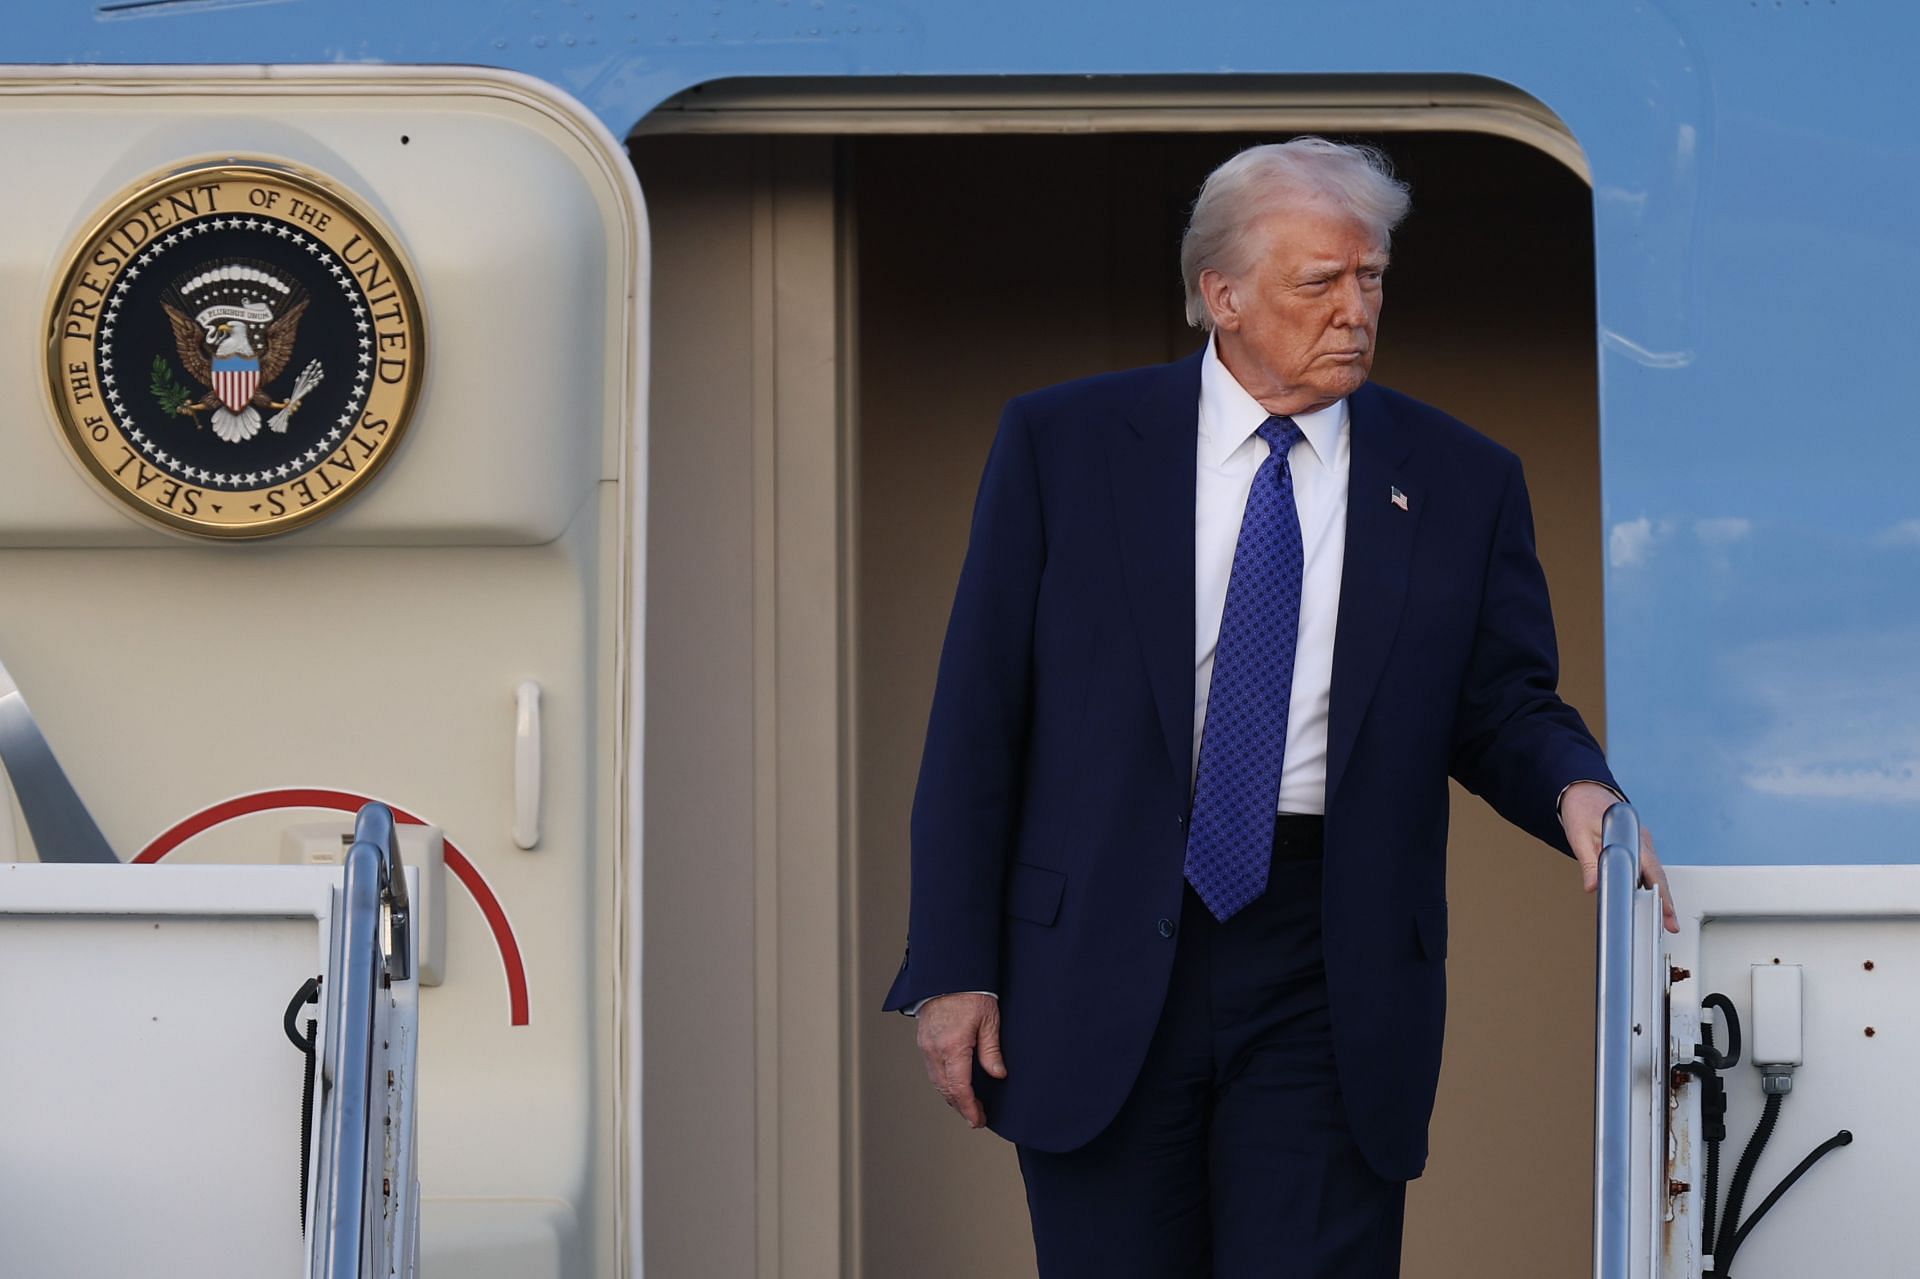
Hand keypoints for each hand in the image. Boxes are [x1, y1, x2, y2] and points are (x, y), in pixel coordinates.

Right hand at [915, 992, 1006, 1127]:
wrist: (948, 972)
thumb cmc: (971, 992)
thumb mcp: (989, 1021)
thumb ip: (991, 1051)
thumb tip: (998, 1075)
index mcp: (953, 1046)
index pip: (960, 1088)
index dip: (969, 1108)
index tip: (978, 1120)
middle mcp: (935, 1049)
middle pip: (946, 1090)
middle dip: (961, 1107)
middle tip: (977, 1117)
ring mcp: (926, 1045)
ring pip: (937, 1081)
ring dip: (951, 1096)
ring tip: (967, 1104)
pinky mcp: (923, 1040)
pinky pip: (932, 1069)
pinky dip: (943, 1082)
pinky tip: (954, 1083)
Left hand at [1560, 782, 1678, 932]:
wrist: (1583, 792)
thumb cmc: (1582, 810)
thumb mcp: (1579, 836)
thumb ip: (1589, 862)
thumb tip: (1594, 886)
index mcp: (1632, 836)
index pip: (1651, 870)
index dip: (1660, 893)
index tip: (1666, 912)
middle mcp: (1641, 840)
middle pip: (1658, 875)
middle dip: (1666, 901)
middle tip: (1670, 924)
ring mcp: (1641, 843)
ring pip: (1654, 873)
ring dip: (1658, 895)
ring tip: (1662, 918)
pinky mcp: (1637, 846)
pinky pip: (1647, 868)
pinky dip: (1649, 884)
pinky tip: (1646, 900)